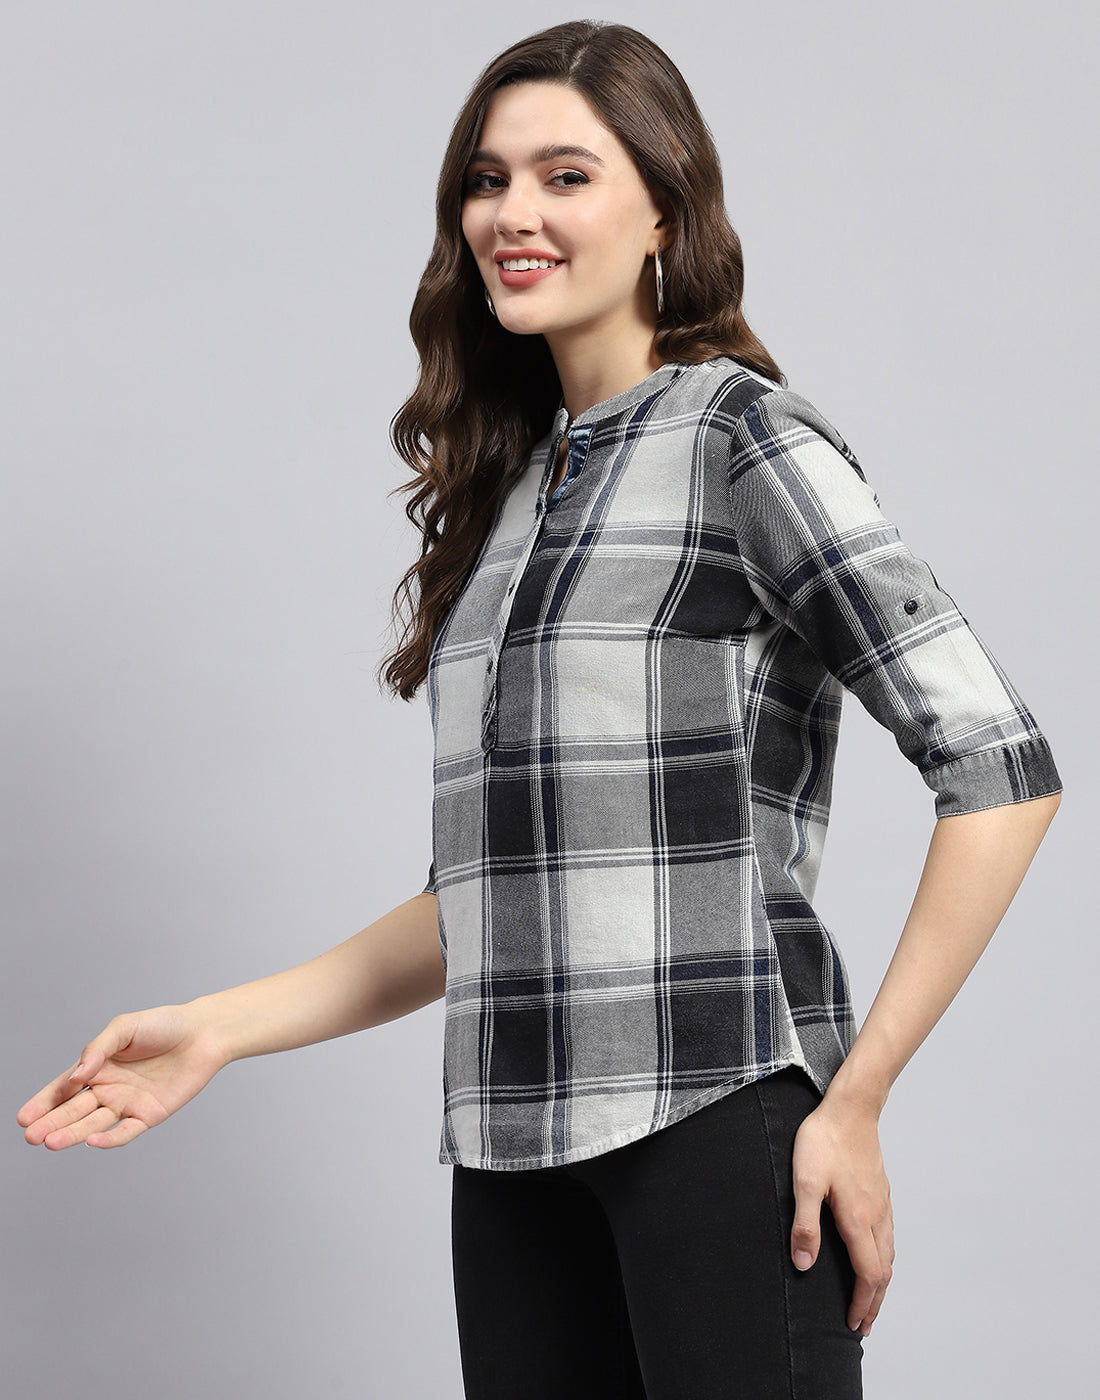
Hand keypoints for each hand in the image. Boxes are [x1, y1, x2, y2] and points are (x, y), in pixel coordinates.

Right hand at [16, 1004, 227, 1149]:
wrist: (204, 1033)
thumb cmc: (164, 1025)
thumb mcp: (125, 1027)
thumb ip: (98, 1049)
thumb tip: (77, 1075)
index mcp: (98, 1067)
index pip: (63, 1089)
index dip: (43, 1103)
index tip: (23, 1118)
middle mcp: (109, 1089)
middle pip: (73, 1110)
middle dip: (51, 1123)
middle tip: (31, 1136)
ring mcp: (127, 1103)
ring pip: (94, 1124)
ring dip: (72, 1134)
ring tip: (50, 1141)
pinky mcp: (149, 1115)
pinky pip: (126, 1131)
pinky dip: (110, 1139)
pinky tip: (92, 1141)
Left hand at [790, 1097, 894, 1336]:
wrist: (851, 1108)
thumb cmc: (824, 1141)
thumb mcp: (805, 1181)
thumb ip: (805, 1224)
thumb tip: (804, 1264)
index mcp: (858, 1219)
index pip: (868, 1275)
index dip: (862, 1303)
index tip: (854, 1324)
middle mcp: (876, 1216)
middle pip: (883, 1271)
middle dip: (873, 1301)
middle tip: (863, 1324)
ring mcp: (882, 1203)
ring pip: (889, 1254)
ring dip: (880, 1282)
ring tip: (869, 1298)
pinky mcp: (881, 1191)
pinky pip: (889, 1236)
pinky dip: (884, 1258)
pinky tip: (874, 1255)